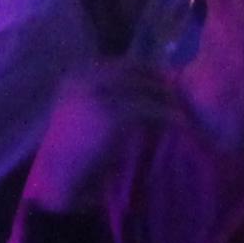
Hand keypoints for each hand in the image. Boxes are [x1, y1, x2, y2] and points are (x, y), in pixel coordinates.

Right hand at [27, 58, 182, 207]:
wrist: (61, 177)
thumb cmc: (74, 151)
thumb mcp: (81, 114)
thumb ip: (103, 97)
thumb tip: (140, 87)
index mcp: (75, 77)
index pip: (119, 65)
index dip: (144, 70)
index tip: (162, 78)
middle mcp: (85, 80)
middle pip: (134, 72)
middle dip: (158, 80)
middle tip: (177, 92)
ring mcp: (99, 96)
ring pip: (145, 89)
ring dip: (167, 98)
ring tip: (182, 109)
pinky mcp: (114, 116)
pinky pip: (151, 110)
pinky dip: (169, 116)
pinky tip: (181, 124)